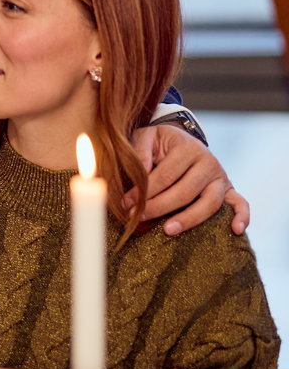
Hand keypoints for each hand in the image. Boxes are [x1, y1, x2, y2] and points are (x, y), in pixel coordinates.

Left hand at [130, 124, 247, 235]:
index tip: (126, 204)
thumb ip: (140, 151)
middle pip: (185, 191)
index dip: (144, 191)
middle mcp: (208, 162)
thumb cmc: (160, 143)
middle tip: (138, 217)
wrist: (182, 141)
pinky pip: (240, 203)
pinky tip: (235, 230)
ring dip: (189, 218)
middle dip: (158, 207)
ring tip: (167, 230)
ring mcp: (220, 177)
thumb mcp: (146, 137)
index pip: (165, 175)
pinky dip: (241, 217)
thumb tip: (138, 172)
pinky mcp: (229, 189)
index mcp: (188, 147)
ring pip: (209, 203)